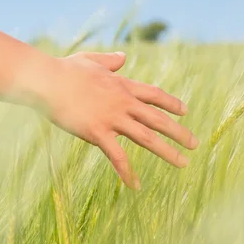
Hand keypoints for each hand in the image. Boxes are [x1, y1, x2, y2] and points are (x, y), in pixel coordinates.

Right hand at [33, 51, 198, 189]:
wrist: (47, 80)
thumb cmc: (64, 70)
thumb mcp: (91, 59)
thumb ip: (110, 61)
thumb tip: (123, 57)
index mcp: (122, 85)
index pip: (154, 95)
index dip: (171, 103)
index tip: (185, 111)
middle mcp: (123, 102)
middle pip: (158, 119)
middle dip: (179, 132)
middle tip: (196, 144)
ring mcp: (113, 118)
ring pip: (148, 138)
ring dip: (168, 151)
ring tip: (184, 163)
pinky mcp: (98, 133)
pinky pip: (118, 157)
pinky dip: (128, 172)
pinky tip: (136, 186)